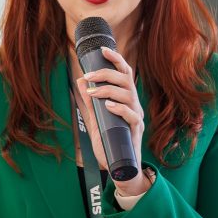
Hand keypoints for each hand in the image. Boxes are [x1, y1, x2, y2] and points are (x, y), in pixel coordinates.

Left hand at [76, 46, 148, 194]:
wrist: (118, 167)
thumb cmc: (109, 142)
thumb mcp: (95, 119)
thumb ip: (90, 102)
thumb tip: (80, 81)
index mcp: (125, 98)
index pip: (125, 73)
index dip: (116, 60)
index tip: (104, 50)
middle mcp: (134, 104)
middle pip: (126, 79)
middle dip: (107, 73)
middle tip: (88, 76)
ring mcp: (136, 117)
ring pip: (128, 94)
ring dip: (108, 90)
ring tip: (92, 93)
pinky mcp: (136, 130)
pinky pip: (131, 115)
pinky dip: (119, 108)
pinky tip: (108, 106)